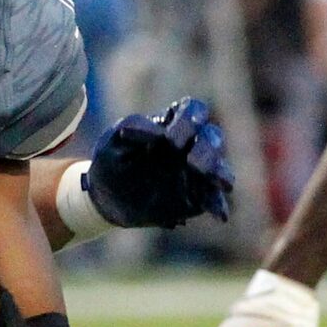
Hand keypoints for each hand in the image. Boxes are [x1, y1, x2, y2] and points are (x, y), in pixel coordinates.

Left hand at [88, 98, 232, 229]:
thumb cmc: (111, 162)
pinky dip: (218, 205)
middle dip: (206, 148)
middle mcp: (190, 144)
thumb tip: (158, 131)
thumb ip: (132, 129)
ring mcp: (196, 171)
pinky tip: (219, 215)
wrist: (107, 199)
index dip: (188, 120)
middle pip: (211, 137)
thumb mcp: (112, 143)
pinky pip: (213, 198)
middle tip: (191, 163)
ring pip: (219, 166)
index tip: (169, 140)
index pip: (192, 111)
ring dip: (219, 172)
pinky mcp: (196, 196)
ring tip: (217, 182)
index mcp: (172, 125)